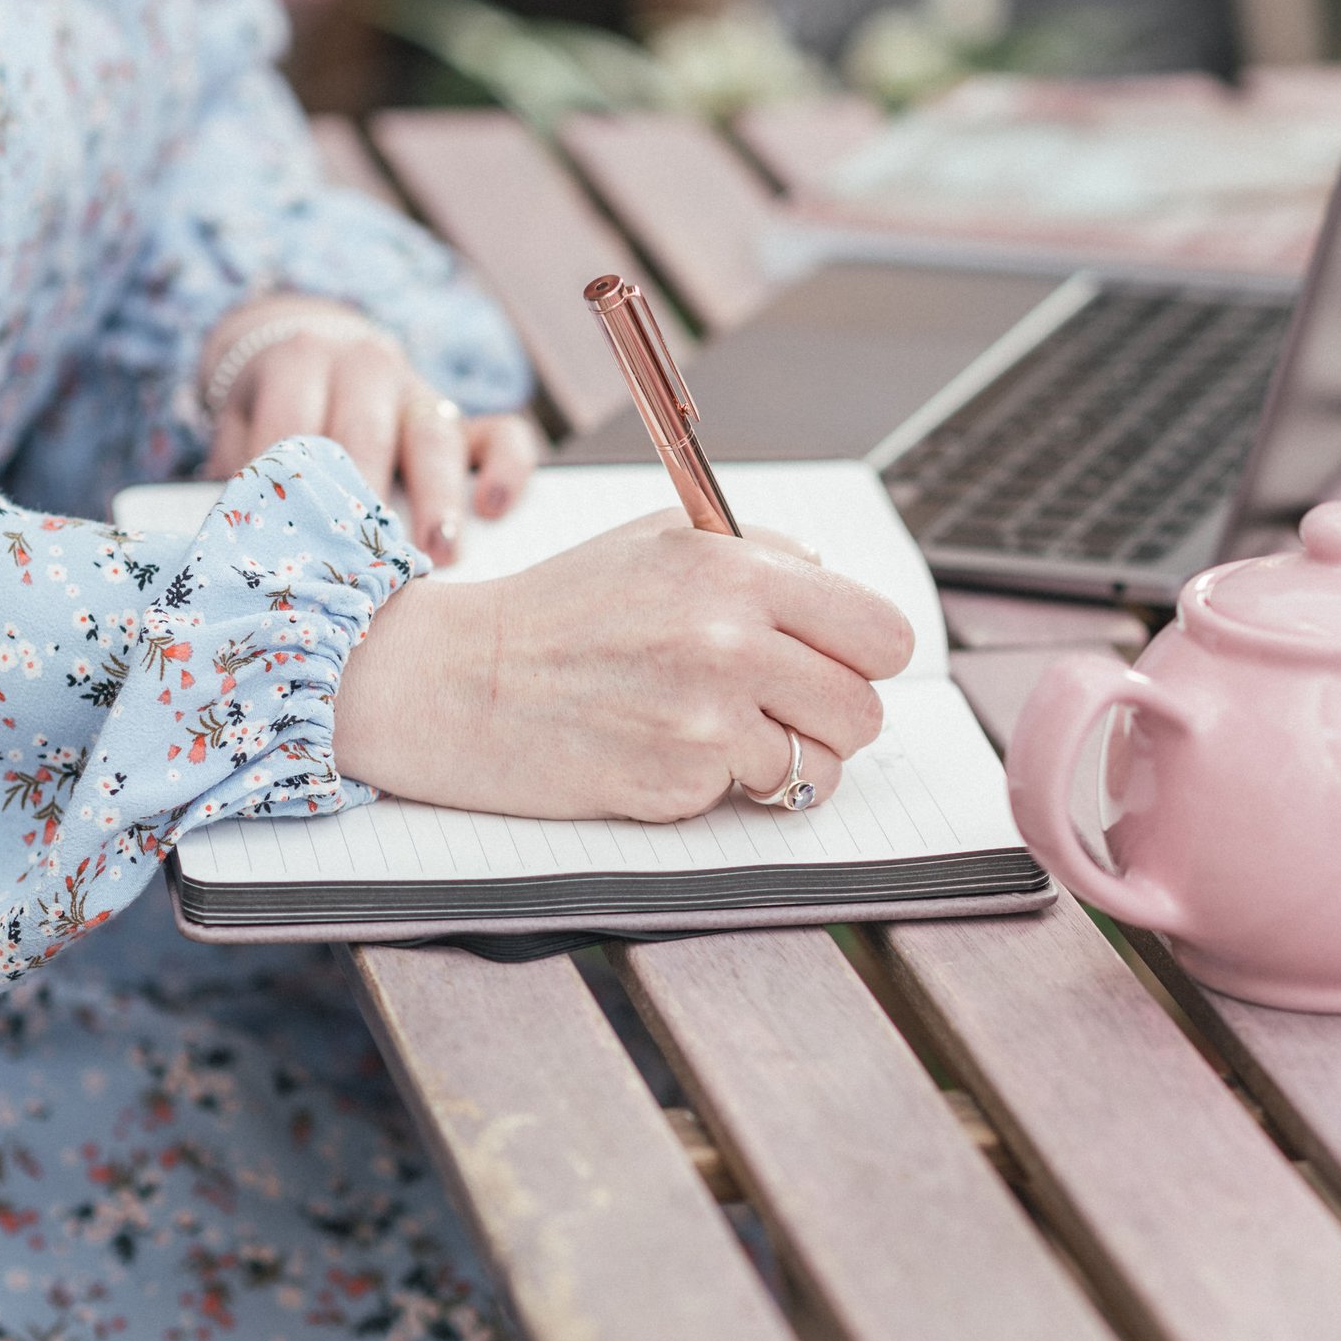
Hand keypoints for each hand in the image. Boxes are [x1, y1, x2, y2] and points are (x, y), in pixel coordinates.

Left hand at [198, 294, 542, 563]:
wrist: (311, 356)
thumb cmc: (273, 416)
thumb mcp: (239, 426)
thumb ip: (235, 468)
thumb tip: (227, 543)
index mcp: (300, 361)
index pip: (292, 427)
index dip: (288, 487)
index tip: (289, 548)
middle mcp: (366, 367)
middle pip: (366, 434)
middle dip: (366, 499)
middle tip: (366, 564)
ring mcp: (421, 392)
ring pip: (436, 435)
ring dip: (437, 497)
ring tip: (439, 552)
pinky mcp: (466, 419)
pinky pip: (504, 434)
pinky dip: (507, 468)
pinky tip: (494, 508)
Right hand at [335, 511, 916, 820]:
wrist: (459, 679)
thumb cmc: (561, 610)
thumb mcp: (660, 541)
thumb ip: (759, 556)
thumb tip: (838, 584)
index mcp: (737, 569)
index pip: (882, 632)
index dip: (866, 657)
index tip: (836, 665)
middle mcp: (731, 639)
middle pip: (865, 709)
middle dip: (832, 719)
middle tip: (783, 711)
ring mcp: (707, 717)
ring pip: (823, 767)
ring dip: (788, 764)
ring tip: (730, 739)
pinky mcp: (679, 781)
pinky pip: (751, 798)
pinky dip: (721, 788)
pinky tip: (667, 753)